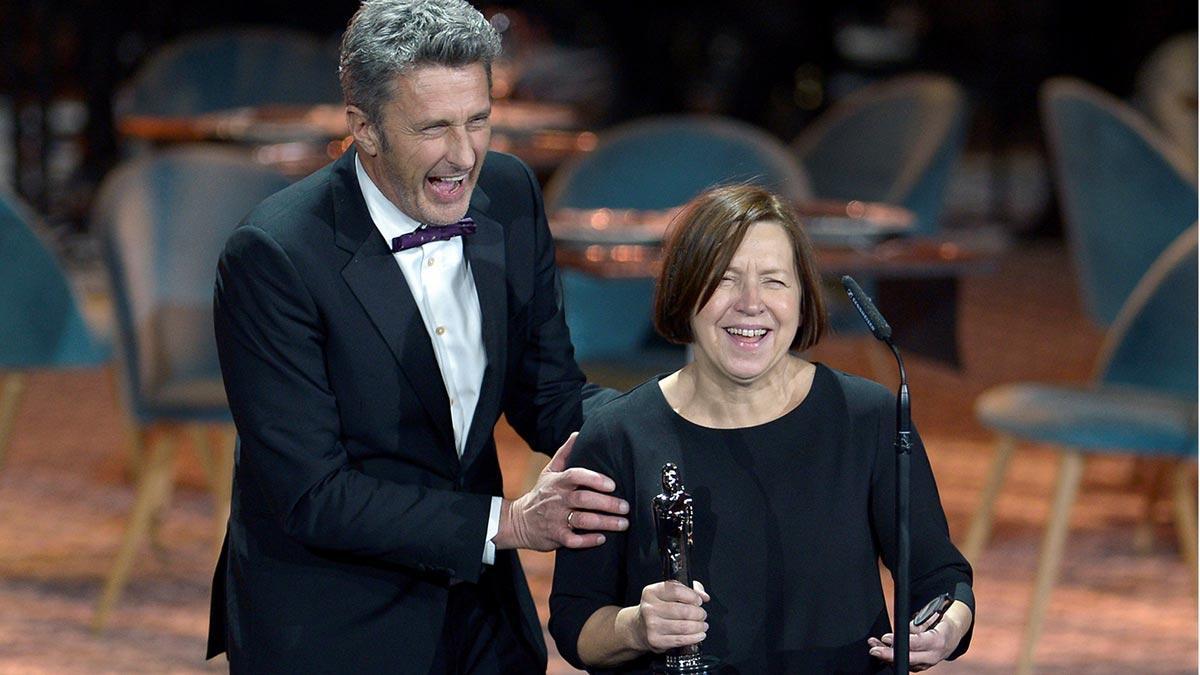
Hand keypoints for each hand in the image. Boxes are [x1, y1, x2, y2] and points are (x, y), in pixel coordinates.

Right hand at [492, 432, 629, 550]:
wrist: (519, 521)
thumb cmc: (541, 494)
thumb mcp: (549, 471)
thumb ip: (565, 453)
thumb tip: (578, 433)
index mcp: (558, 482)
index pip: (575, 476)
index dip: (594, 479)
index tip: (612, 484)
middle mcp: (558, 500)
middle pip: (583, 500)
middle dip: (607, 503)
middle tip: (625, 507)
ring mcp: (556, 519)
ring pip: (582, 521)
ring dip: (604, 523)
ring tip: (623, 523)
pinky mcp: (556, 537)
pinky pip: (573, 541)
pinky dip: (588, 541)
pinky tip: (602, 538)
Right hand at [620, 580, 709, 653]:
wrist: (640, 627)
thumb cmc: (658, 608)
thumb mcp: (669, 593)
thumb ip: (689, 589)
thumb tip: (704, 596)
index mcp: (652, 592)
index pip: (676, 590)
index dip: (692, 596)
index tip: (698, 601)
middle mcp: (650, 608)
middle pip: (683, 610)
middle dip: (699, 613)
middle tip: (702, 615)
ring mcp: (652, 625)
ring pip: (684, 626)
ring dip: (698, 626)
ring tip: (702, 625)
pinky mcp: (656, 640)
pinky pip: (681, 640)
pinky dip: (694, 638)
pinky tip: (699, 635)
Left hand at [867, 600, 971, 670]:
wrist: (952, 635)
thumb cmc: (941, 623)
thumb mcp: (932, 617)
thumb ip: (917, 625)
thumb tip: (902, 632)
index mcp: (938, 641)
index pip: (917, 643)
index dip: (900, 641)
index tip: (886, 638)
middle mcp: (934, 656)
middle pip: (909, 658)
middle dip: (890, 655)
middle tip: (874, 650)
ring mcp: (928, 663)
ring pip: (905, 663)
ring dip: (887, 656)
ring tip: (873, 645)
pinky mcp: (921, 666)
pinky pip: (905, 664)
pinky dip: (892, 658)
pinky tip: (881, 650)